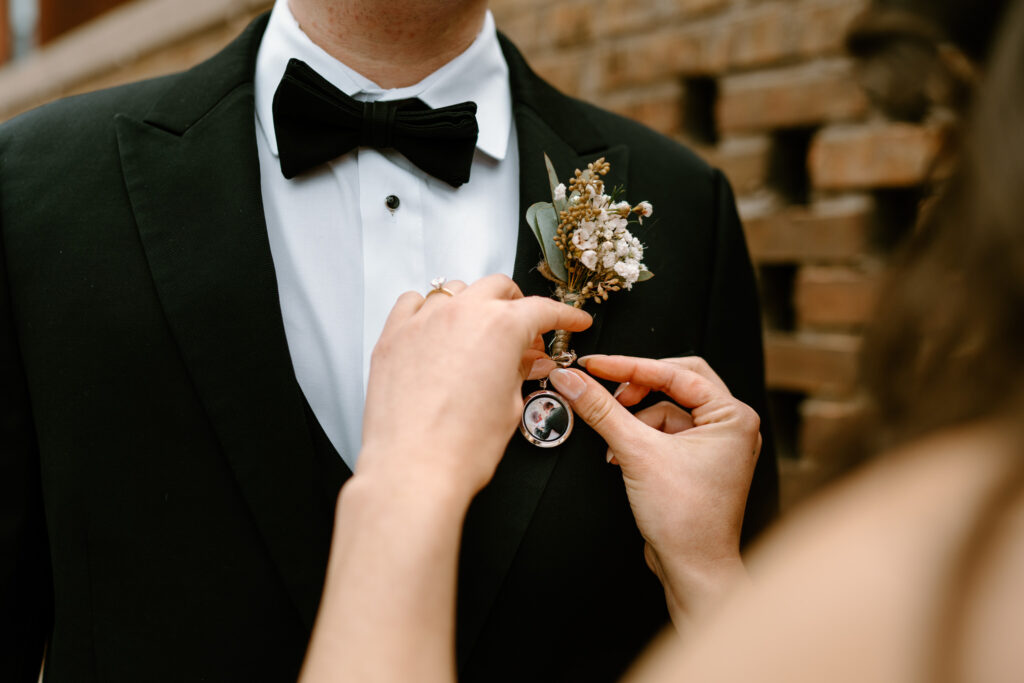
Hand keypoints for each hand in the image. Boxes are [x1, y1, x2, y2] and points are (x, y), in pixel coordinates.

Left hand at [357, 275, 591, 504]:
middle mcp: (461, 314)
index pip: (542, 309)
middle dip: (517, 305)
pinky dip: (428, 309)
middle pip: (497, 288)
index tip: (572, 322)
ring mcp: (423, 321)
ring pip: (455, 290)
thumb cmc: (462, 447)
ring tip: (478, 333)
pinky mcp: (393, 336)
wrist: (413, 469)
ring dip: (473, 304)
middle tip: (525, 334)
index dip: (565, 317)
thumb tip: (528, 361)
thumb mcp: (509, 407)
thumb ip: (520, 373)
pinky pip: (412, 303)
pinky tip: (435, 329)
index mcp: (500, 327)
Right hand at [548, 355, 759, 627]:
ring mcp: (716, 444)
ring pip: (666, 410)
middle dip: (637, 389)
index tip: (595, 366)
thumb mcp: (637, 453)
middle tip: (607, 391)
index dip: (630, 366)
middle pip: (675, 384)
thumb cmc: (687, 520)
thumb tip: (574, 381)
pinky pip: (665, 432)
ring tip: (615, 445)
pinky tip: (622, 458)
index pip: (676, 372)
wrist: (693, 569)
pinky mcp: (699, 460)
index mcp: (733, 416)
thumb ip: (602, 411)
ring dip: (634, 422)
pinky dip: (640, 440)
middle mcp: (731, 426)